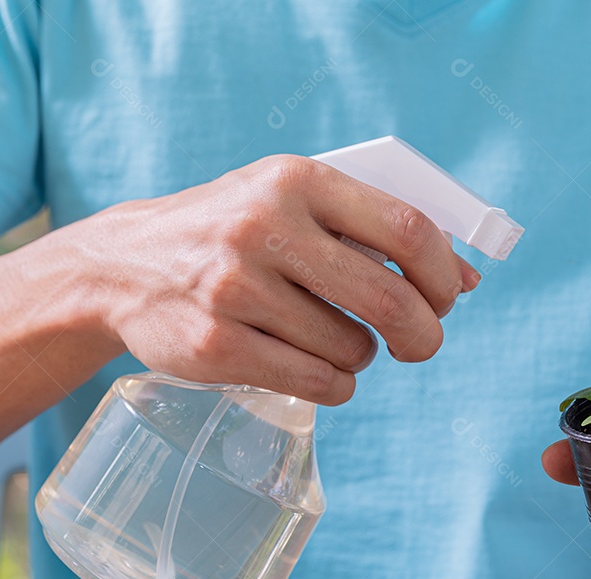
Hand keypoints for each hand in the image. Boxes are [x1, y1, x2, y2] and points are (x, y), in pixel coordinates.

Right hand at [70, 154, 479, 404]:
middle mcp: (264, 227)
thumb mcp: (295, 206)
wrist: (124, 264)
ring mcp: (235, 288)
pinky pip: (315, 382)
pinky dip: (334, 385)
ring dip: (362, 357)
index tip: (446, 298)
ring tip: (333, 341)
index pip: (407, 227)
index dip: (443, 274)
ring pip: (351, 349)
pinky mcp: (216, 345)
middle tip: (419, 344)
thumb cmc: (232, 232)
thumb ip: (376, 233)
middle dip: (421, 334)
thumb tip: (466, 281)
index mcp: (297, 181)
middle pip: (387, 298)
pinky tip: (314, 367)